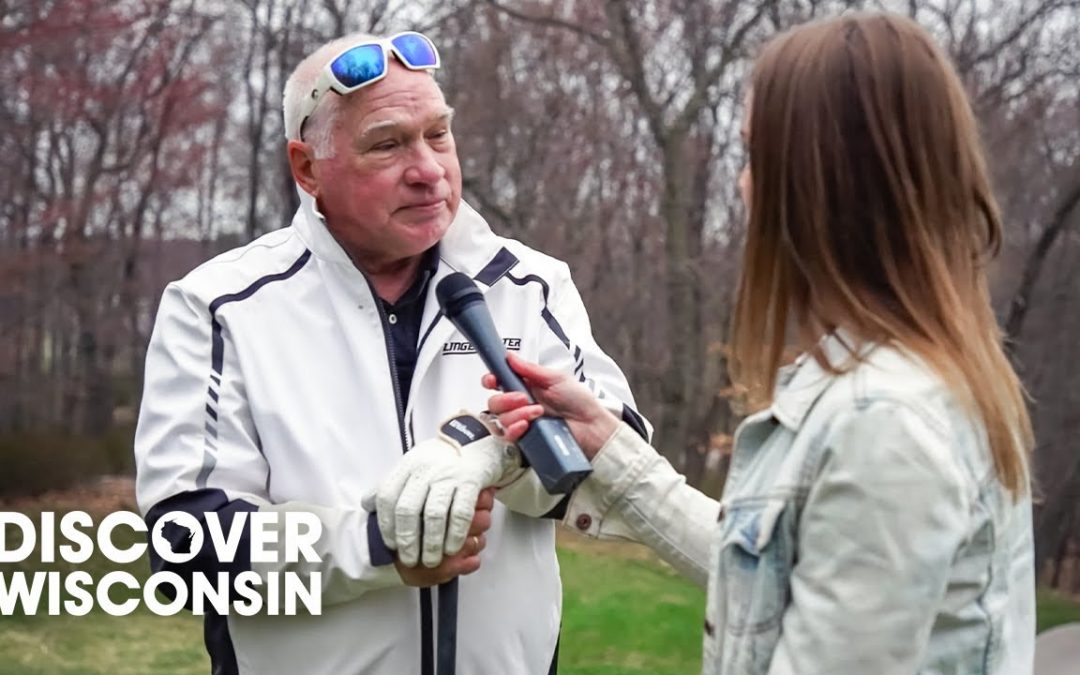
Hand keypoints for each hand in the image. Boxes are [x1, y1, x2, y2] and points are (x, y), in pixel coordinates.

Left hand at [362, 415, 521, 567]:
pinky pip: (460, 512)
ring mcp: (448, 475)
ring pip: (434, 514)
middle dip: (407, 540)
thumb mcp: (413, 464)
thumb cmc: (441, 459)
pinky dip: (455, 534)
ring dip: (431, 543)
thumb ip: (392, 484)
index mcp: (407, 465)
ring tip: (431, 560)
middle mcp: (425, 469)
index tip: (390, 544)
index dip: (385, 524)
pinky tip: (452, 548)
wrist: (476, 440)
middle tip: (409, 560)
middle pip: (408, 509)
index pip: (387, 496)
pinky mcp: (470, 481)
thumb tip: (367, 504)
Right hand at [483, 353, 619, 458]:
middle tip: (523, 397)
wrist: (592, 426)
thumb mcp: (556, 379)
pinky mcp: (525, 439)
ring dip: (516, 413)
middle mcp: (521, 405)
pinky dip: (514, 428)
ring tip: (537, 411)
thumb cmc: (579, 402)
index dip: (491, 380)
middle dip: (505, 398)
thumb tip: (510, 356)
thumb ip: (530, 369)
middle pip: (494, 402)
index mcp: (526, 387)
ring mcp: (522, 423)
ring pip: (500, 419)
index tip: (492, 380)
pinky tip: (526, 425)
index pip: (499, 383)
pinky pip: (507, 436)